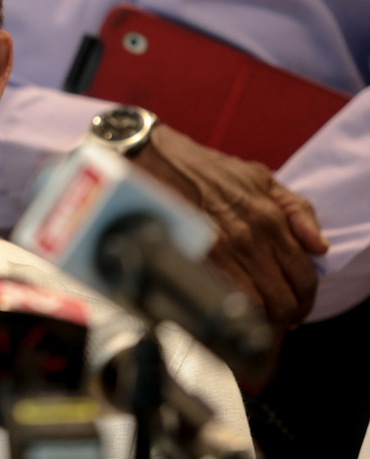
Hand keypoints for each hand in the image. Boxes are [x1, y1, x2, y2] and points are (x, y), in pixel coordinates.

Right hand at [130, 124, 327, 327]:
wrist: (160, 161)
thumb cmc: (208, 169)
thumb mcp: (262, 178)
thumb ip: (298, 210)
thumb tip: (319, 247)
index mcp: (270, 218)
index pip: (304, 277)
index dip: (306, 300)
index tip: (299, 306)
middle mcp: (248, 238)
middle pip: (282, 299)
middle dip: (287, 315)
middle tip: (281, 318)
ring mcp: (220, 251)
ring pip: (255, 306)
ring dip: (261, 318)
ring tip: (257, 317)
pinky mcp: (194, 259)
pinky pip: (223, 299)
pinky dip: (231, 310)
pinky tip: (231, 307)